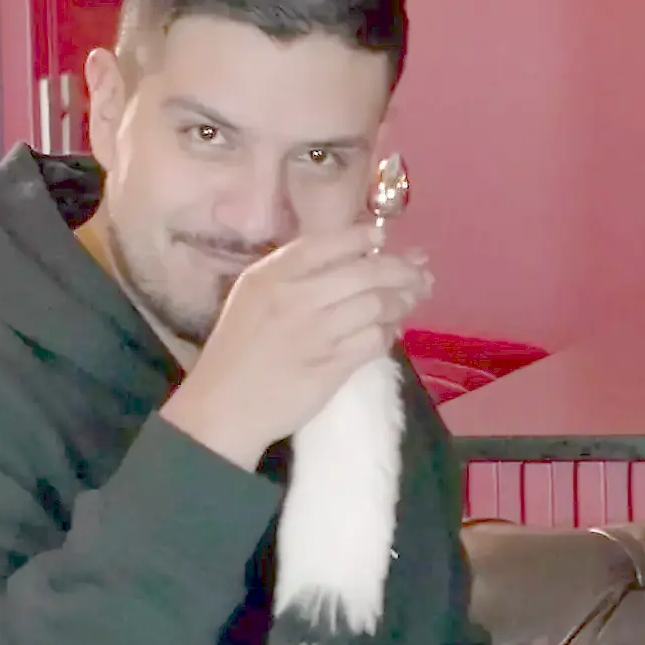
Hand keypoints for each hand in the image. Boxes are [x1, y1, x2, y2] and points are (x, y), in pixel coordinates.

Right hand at [160, 224, 430, 466]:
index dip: (361, 236)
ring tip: (412, 299)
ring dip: (401, 302)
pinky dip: (389, 334)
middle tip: (420, 273)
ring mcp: (316, 335)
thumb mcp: (252, 297)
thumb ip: (291, 274)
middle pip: (364, 274)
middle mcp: (295, 299)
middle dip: (401, 271)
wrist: (224, 407)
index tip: (382, 237)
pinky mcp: (331, 367)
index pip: (326, 244)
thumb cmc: (237, 350)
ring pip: (376, 306)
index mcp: (270, 277)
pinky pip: (374, 341)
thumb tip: (349, 256)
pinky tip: (391, 332)